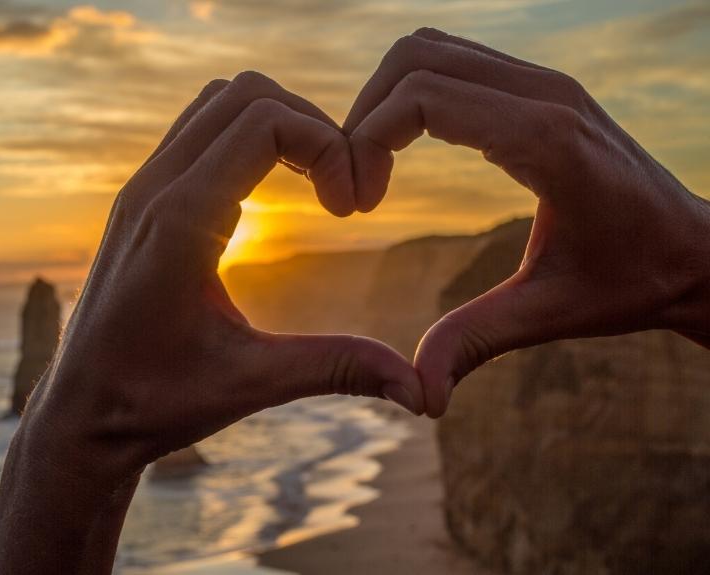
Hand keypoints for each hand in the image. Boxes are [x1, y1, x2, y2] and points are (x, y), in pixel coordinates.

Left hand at [0, 72, 422, 573]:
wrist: (79, 413)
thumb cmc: (154, 403)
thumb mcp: (250, 384)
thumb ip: (335, 369)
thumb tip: (418, 389)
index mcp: (179, 223)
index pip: (265, 122)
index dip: (328, 145)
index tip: (352, 206)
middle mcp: (153, 190)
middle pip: (246, 95)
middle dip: (311, 125)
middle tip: (342, 191)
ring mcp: (141, 190)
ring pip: (218, 103)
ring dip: (277, 124)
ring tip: (315, 183)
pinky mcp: (140, 200)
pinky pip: (197, 131)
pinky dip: (246, 137)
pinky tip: (273, 192)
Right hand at [344, 28, 709, 417]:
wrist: (698, 252)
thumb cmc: (630, 283)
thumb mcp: (547, 314)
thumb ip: (475, 342)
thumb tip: (419, 397)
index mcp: (545, 141)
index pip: (423, 96)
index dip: (367, 141)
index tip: (357, 204)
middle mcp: (545, 93)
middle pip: (415, 58)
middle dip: (365, 116)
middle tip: (356, 186)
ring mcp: (545, 82)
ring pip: (430, 49)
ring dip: (386, 101)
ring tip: (372, 167)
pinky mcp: (540, 87)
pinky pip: (455, 61)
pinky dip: (414, 94)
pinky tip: (407, 151)